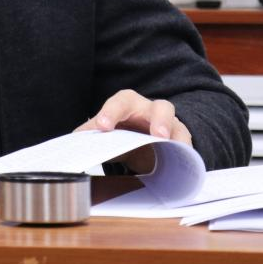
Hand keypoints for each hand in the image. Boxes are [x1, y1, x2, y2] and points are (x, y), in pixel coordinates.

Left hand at [74, 89, 191, 173]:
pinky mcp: (181, 139)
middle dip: (159, 119)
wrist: (142, 140)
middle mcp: (151, 110)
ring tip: (173, 147)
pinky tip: (183, 161)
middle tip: (157, 134)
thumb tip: (74, 140)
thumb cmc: (122, 129)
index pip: (120, 102)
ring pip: (179, 126)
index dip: (111, 113)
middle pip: (159, 107)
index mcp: (128, 105)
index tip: (103, 127)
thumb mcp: (107, 129)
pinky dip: (186, 152)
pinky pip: (187, 143)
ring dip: (176, 134)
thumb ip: (92, 132)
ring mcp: (169, 124)